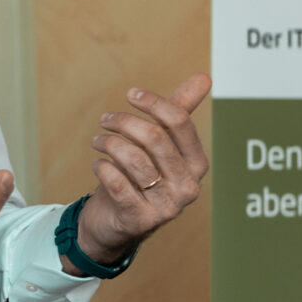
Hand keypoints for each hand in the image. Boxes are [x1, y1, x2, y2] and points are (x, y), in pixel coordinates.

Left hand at [74, 73, 210, 266]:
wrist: (118, 224)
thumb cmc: (141, 175)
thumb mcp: (162, 143)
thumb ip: (180, 111)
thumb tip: (204, 77)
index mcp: (197, 163)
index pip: (179, 122)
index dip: (153, 102)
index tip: (131, 94)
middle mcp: (187, 186)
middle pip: (155, 138)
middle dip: (125, 122)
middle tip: (105, 119)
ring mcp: (166, 206)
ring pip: (133, 159)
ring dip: (109, 143)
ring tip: (97, 141)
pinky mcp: (140, 219)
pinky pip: (116, 183)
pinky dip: (102, 167)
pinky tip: (98, 165)